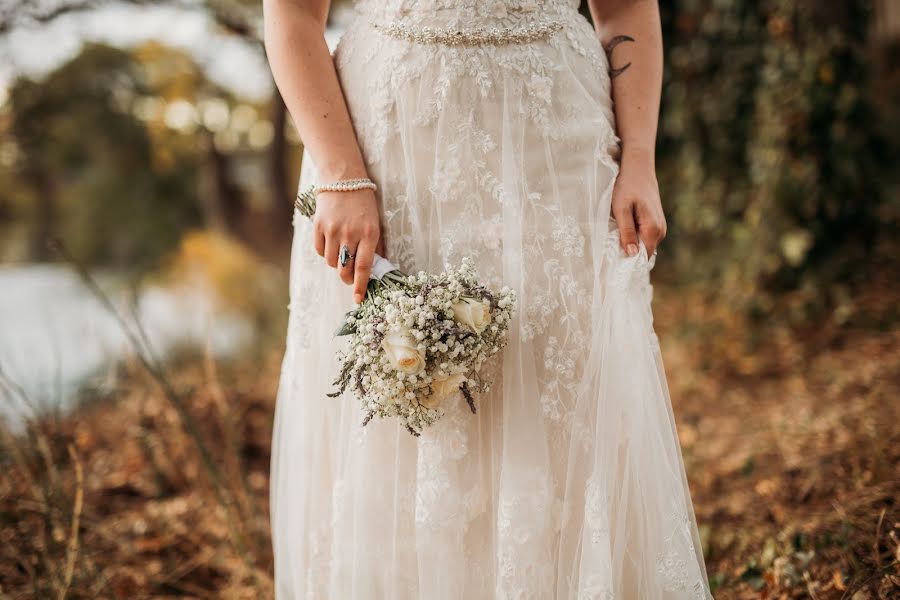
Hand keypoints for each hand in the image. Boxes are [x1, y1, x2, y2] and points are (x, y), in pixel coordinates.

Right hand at [312, 188, 386, 303]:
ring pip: (332, 262)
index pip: (364, 267)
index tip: (358, 299)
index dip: (360, 286)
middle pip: (344, 269)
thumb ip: (376, 246)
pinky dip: (326, 252)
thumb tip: (377, 268)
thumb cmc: (364, 203)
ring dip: (337, 263)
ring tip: (342, 251)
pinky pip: (320, 251)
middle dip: (347, 279)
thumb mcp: (376, 223)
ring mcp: (333, 230)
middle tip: (349, 277)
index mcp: (369, 234)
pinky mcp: (319, 226)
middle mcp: (350, 234)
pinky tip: (332, 242)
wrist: (343, 178)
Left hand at [611, 151, 665, 257]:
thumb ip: (627, 232)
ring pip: (644, 245)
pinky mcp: (656, 222)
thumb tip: (631, 254)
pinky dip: (635, 237)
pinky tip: (624, 230)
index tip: (614, 262)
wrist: (638, 167)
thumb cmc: (626, 186)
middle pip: (644, 253)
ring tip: (616, 238)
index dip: (629, 262)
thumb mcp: (621, 210)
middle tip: (611, 249)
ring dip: (631, 244)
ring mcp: (660, 226)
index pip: (643, 257)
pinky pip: (645, 237)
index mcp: (653, 229)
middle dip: (629, 254)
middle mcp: (661, 231)